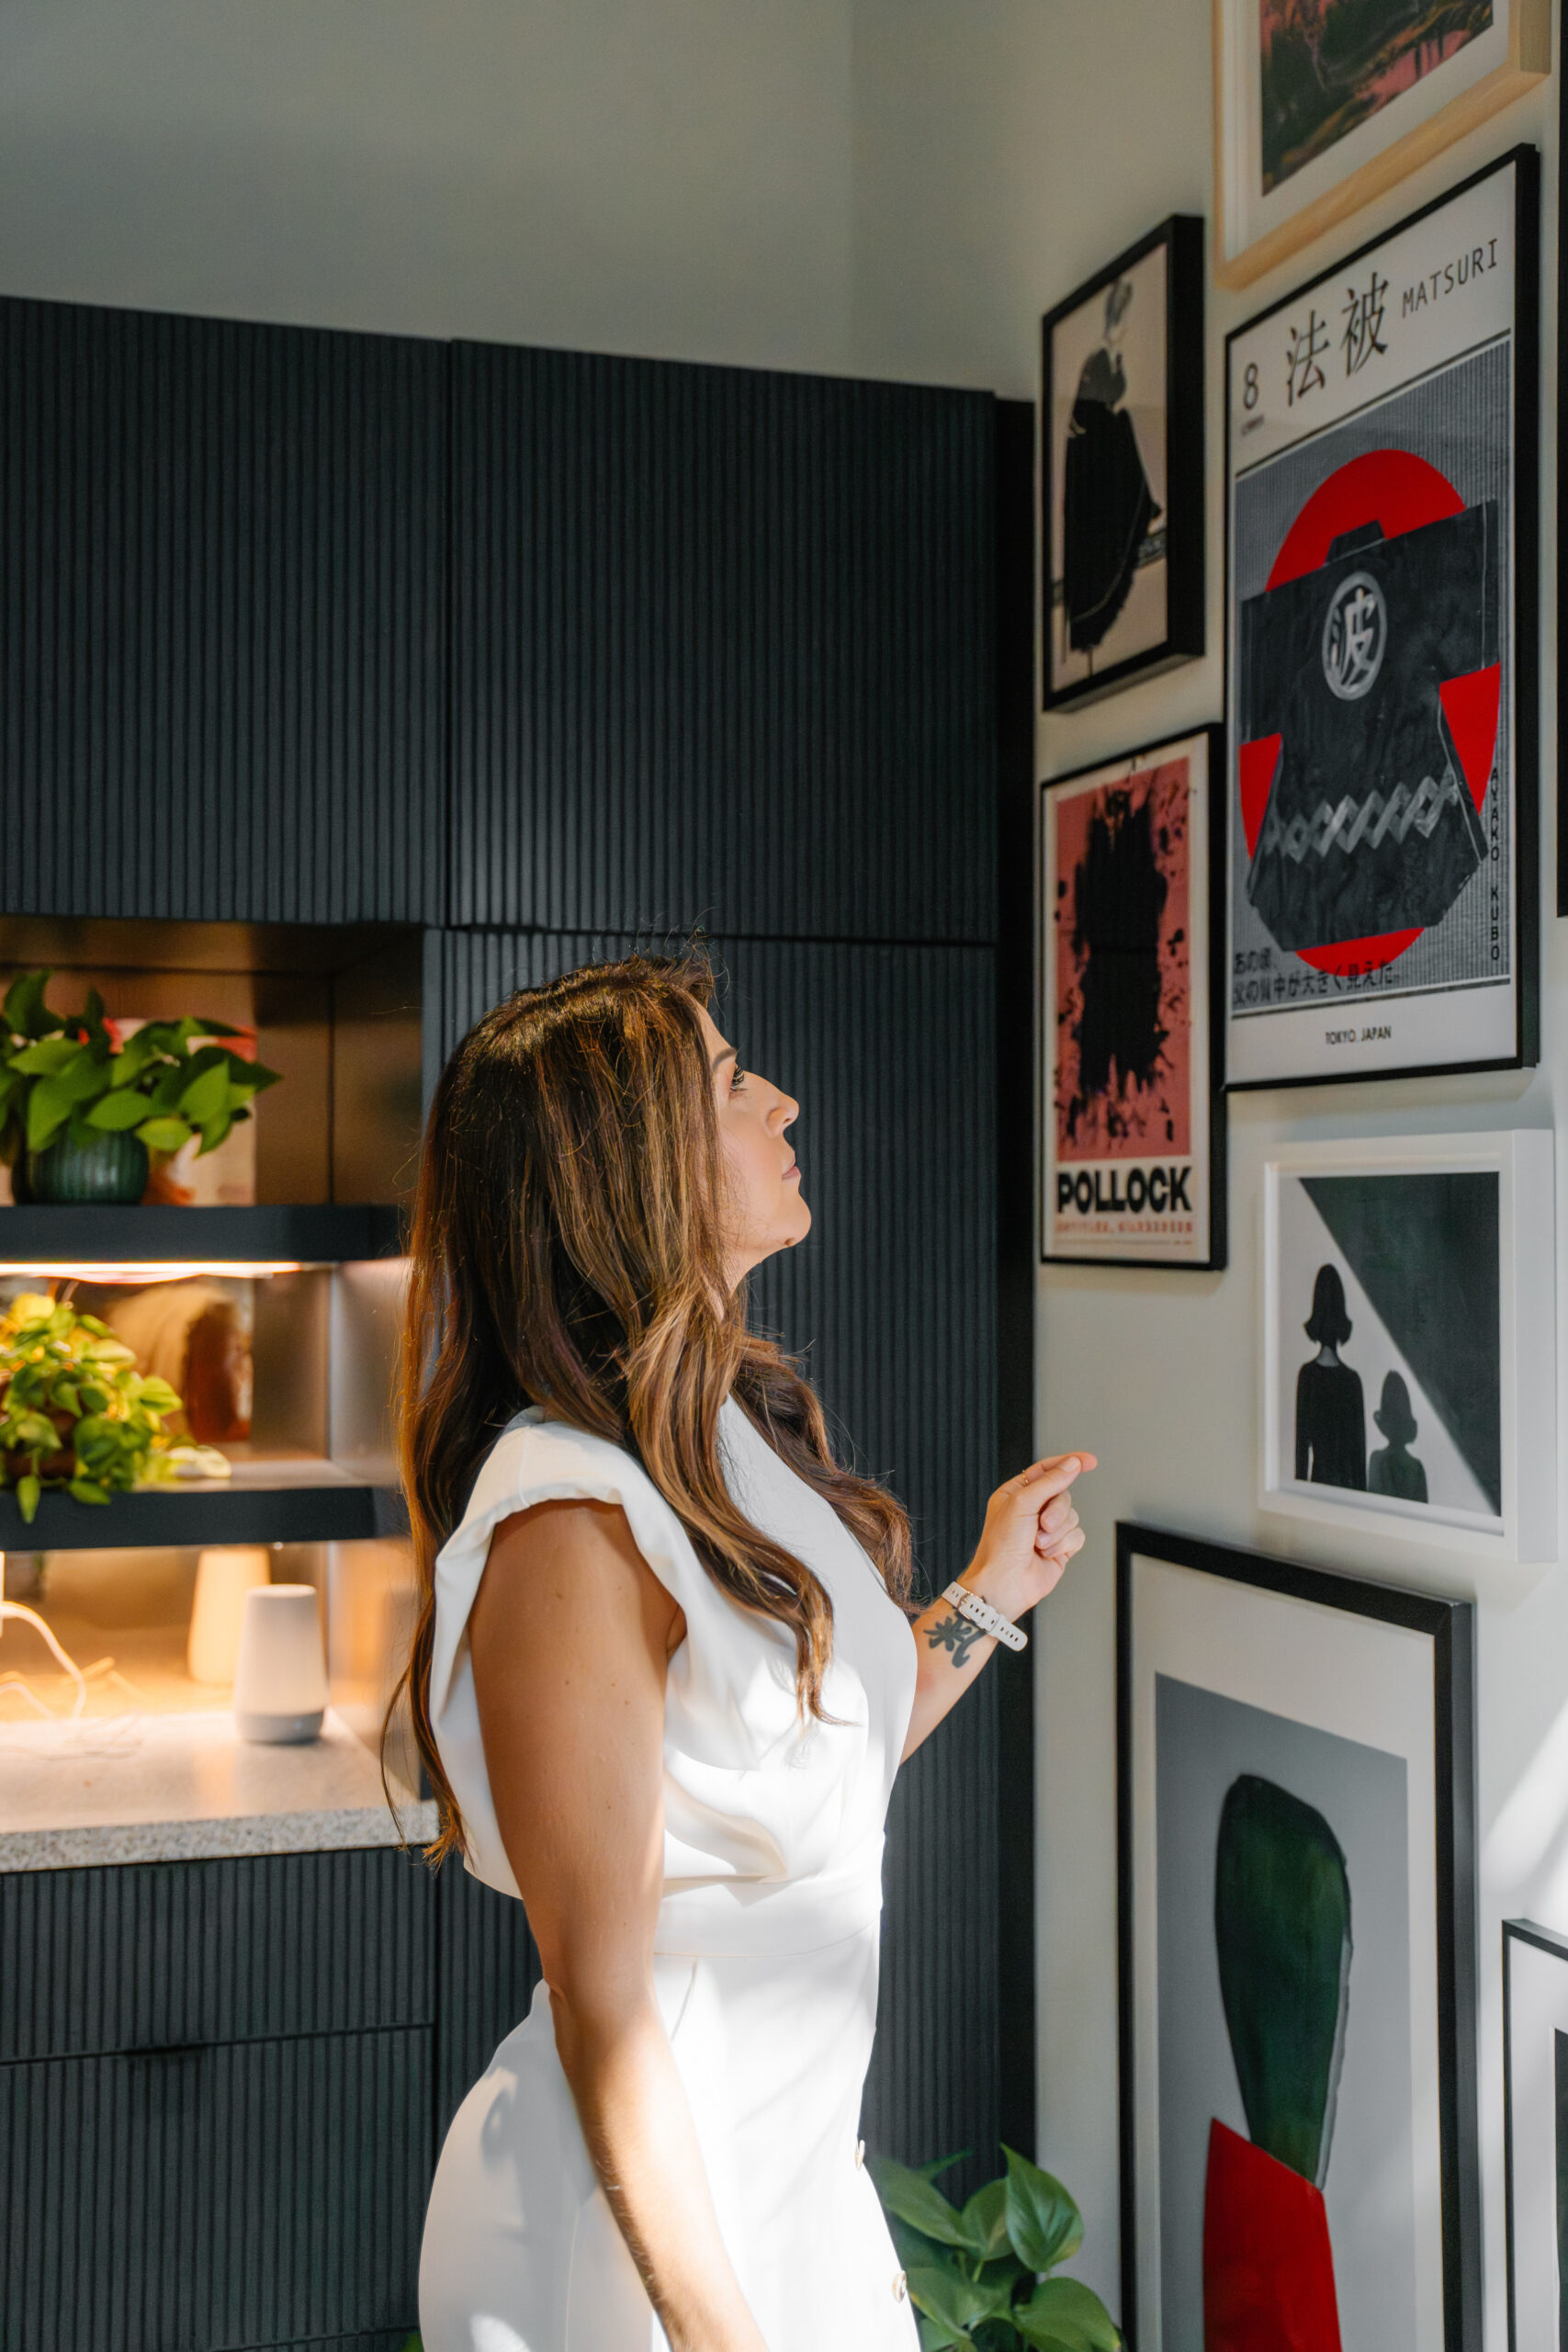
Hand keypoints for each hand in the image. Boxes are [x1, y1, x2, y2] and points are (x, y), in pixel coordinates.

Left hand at [963, 1451, 1095, 1624]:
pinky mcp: (1060, 1548)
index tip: (1089, 1460)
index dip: (1068, 1463)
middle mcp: (1032, 1510)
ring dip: (1057, 1532)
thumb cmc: (1000, 1546)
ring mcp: (1046, 1530)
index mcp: (1016, 1494)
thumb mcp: (1022, 1503)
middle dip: (1056, 1511)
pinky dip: (1064, 1545)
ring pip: (1072, 1516)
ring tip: (1038, 1544)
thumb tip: (1072, 1464)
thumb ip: (1050, 1481)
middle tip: (1042, 1524)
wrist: (1004, 1584)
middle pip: (1063, 1495)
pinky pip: (1077, 1536)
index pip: (1046, 1470)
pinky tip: (1047, 1554)